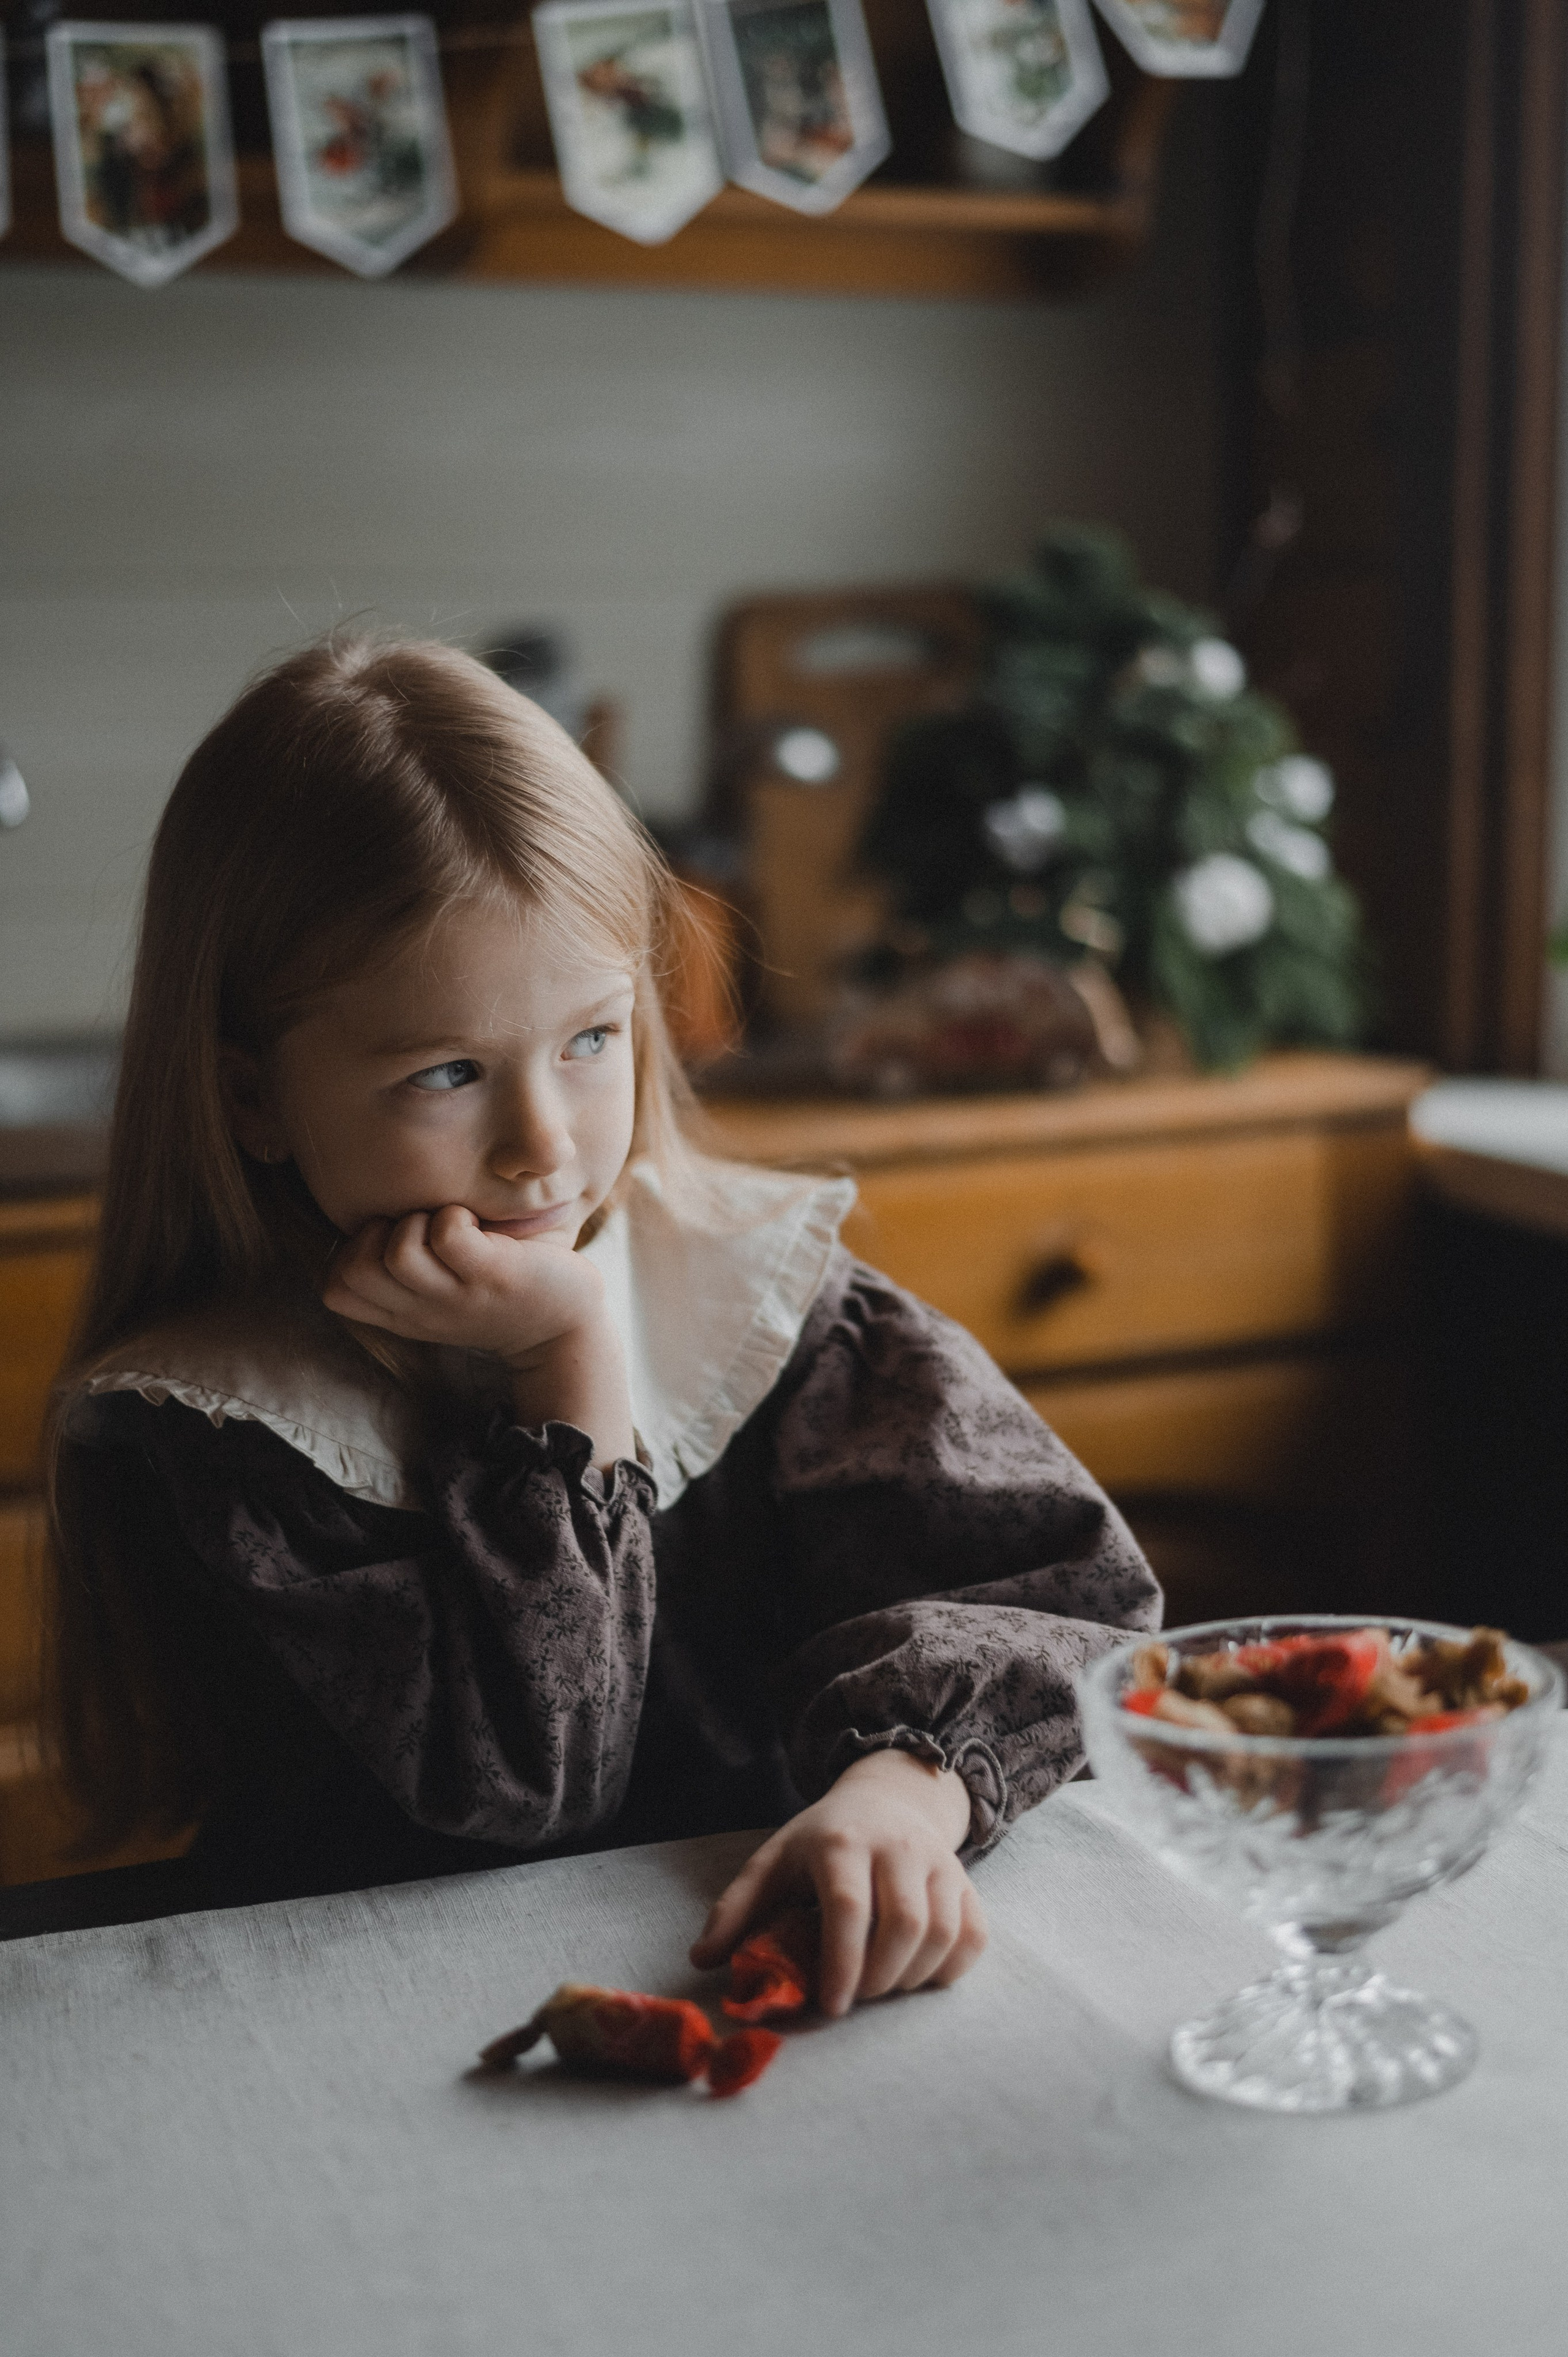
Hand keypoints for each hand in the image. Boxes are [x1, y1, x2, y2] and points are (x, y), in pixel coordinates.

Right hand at [323, 1208, 635, 1467]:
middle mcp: (424, 1310)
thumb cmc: (498, 1289)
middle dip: (378, 1233)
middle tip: (421, 1232)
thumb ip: (403, 1267)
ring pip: (398, 1253)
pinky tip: (481, 1228)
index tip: (392, 1242)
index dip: (352, 1254)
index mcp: (404, 1314)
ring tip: (452, 1227)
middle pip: (356, 1270)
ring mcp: (457, 1296)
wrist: (565, 1326)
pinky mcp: (492, 1276)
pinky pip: (448, 1235)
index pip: (335, 1289)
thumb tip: (370, 1205)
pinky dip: (457, 1216)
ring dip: (419, 1222)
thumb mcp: (439, 1292)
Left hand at [689, 1750, 986, 2016]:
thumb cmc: (823, 1840)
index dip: (841, 1962)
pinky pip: (974, 1935)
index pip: (849, 1906)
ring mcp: (938, 1861)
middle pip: (904, 1923)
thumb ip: (737, 1908)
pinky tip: (919, 1975)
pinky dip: (950, 1968)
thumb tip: (701, 1959)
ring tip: (882, 1986)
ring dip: (912, 1976)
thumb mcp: (774, 1861)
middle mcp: (897, 1846)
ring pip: (943, 1932)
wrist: (887, 1798)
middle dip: (879, 1976)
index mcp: (841, 1842)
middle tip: (855, 1997)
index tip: (830, 2006)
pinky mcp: (966, 1880)